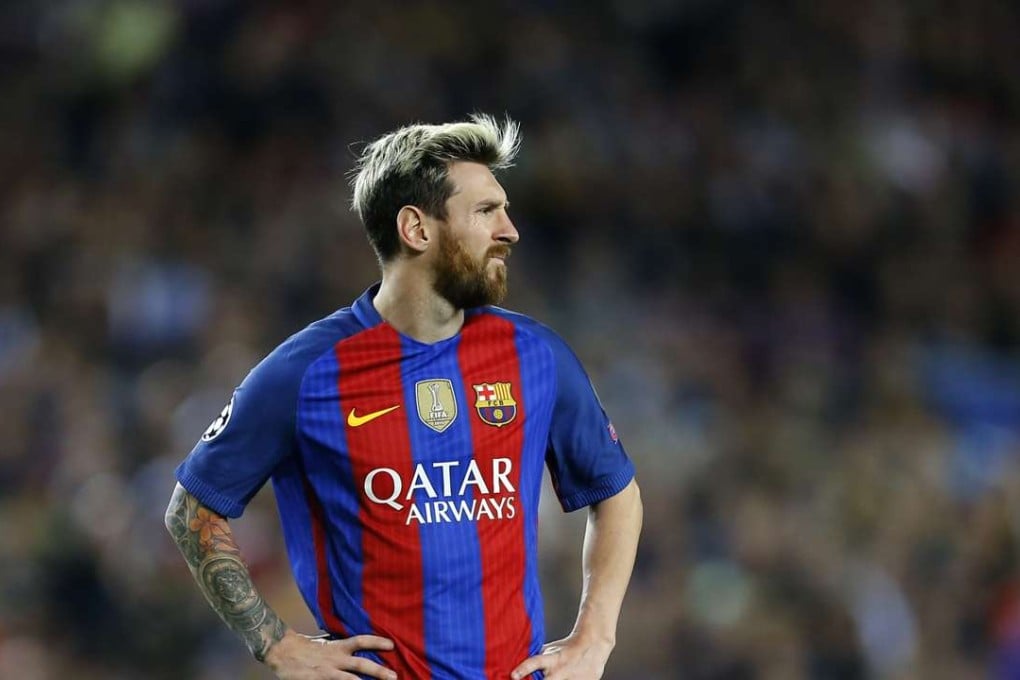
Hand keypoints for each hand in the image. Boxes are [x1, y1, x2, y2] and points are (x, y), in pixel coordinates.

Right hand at [264, 630, 397, 679]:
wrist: (282, 651)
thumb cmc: (305, 649)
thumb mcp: (326, 646)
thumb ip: (340, 650)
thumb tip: (356, 652)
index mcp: (338, 647)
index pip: (361, 641)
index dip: (376, 642)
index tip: (391, 645)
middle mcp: (335, 659)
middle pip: (361, 664)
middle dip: (379, 671)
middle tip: (394, 677)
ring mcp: (327, 672)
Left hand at [510, 634, 612, 679]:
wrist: (594, 644)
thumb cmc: (568, 647)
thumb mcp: (551, 650)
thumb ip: (538, 658)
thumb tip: (517, 660)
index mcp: (552, 659)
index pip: (535, 662)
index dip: (524, 669)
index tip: (513, 676)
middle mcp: (562, 671)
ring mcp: (574, 679)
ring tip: (561, 675)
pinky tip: (571, 677)